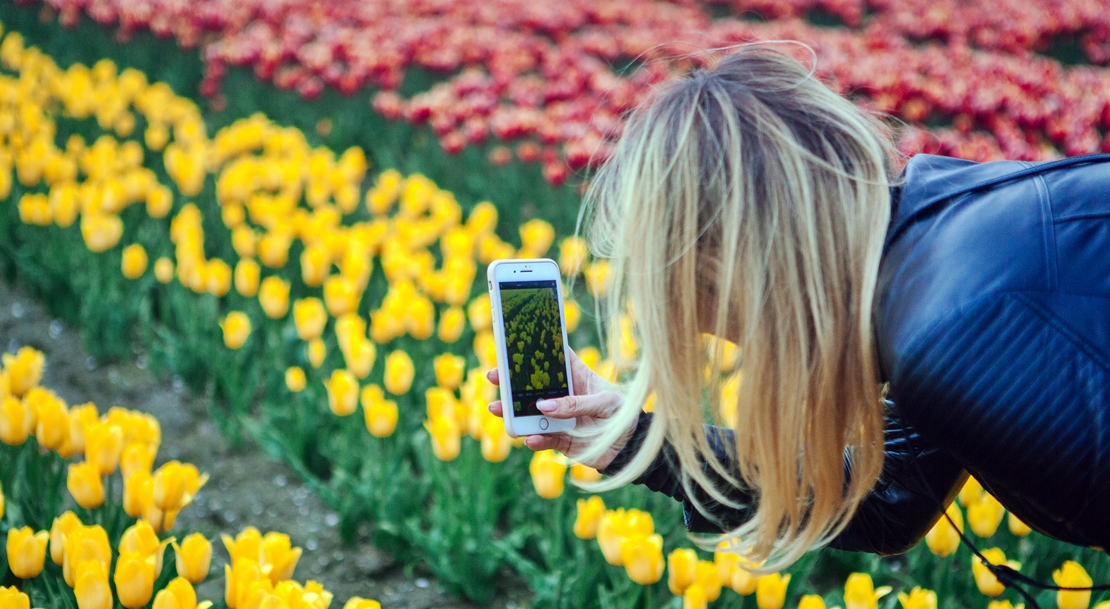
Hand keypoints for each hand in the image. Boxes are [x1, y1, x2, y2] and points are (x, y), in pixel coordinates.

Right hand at [486, 346, 632, 470]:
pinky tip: (529, 438)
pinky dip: (534, 439)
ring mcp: (559, 418)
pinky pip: (542, 438)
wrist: (632, 448)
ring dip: (512, 411)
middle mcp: (563, 395)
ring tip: (497, 409)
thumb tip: (544, 406)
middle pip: (532, 384)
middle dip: (511, 381)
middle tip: (493, 377)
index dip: (536, 348)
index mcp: (576, 376)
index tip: (515, 340)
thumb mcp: (604, 404)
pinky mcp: (560, 439)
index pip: (554, 357)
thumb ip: (575, 404)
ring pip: (530, 412)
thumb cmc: (623, 415)